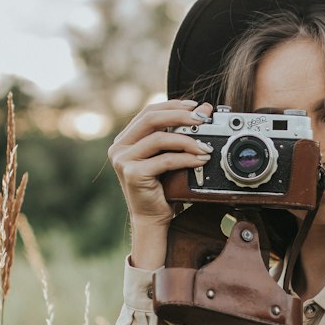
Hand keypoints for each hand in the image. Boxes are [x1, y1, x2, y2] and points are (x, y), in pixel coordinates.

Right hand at [108, 99, 213, 251]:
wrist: (152, 219)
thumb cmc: (161, 188)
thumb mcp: (171, 155)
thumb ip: (181, 133)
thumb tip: (204, 108)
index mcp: (125, 139)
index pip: (148, 112)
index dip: (172, 105)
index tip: (195, 106)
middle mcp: (119, 147)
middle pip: (151, 119)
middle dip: (180, 116)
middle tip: (203, 120)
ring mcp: (123, 161)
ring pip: (159, 139)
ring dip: (187, 140)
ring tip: (206, 146)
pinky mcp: (133, 174)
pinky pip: (165, 160)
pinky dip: (186, 158)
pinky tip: (200, 160)